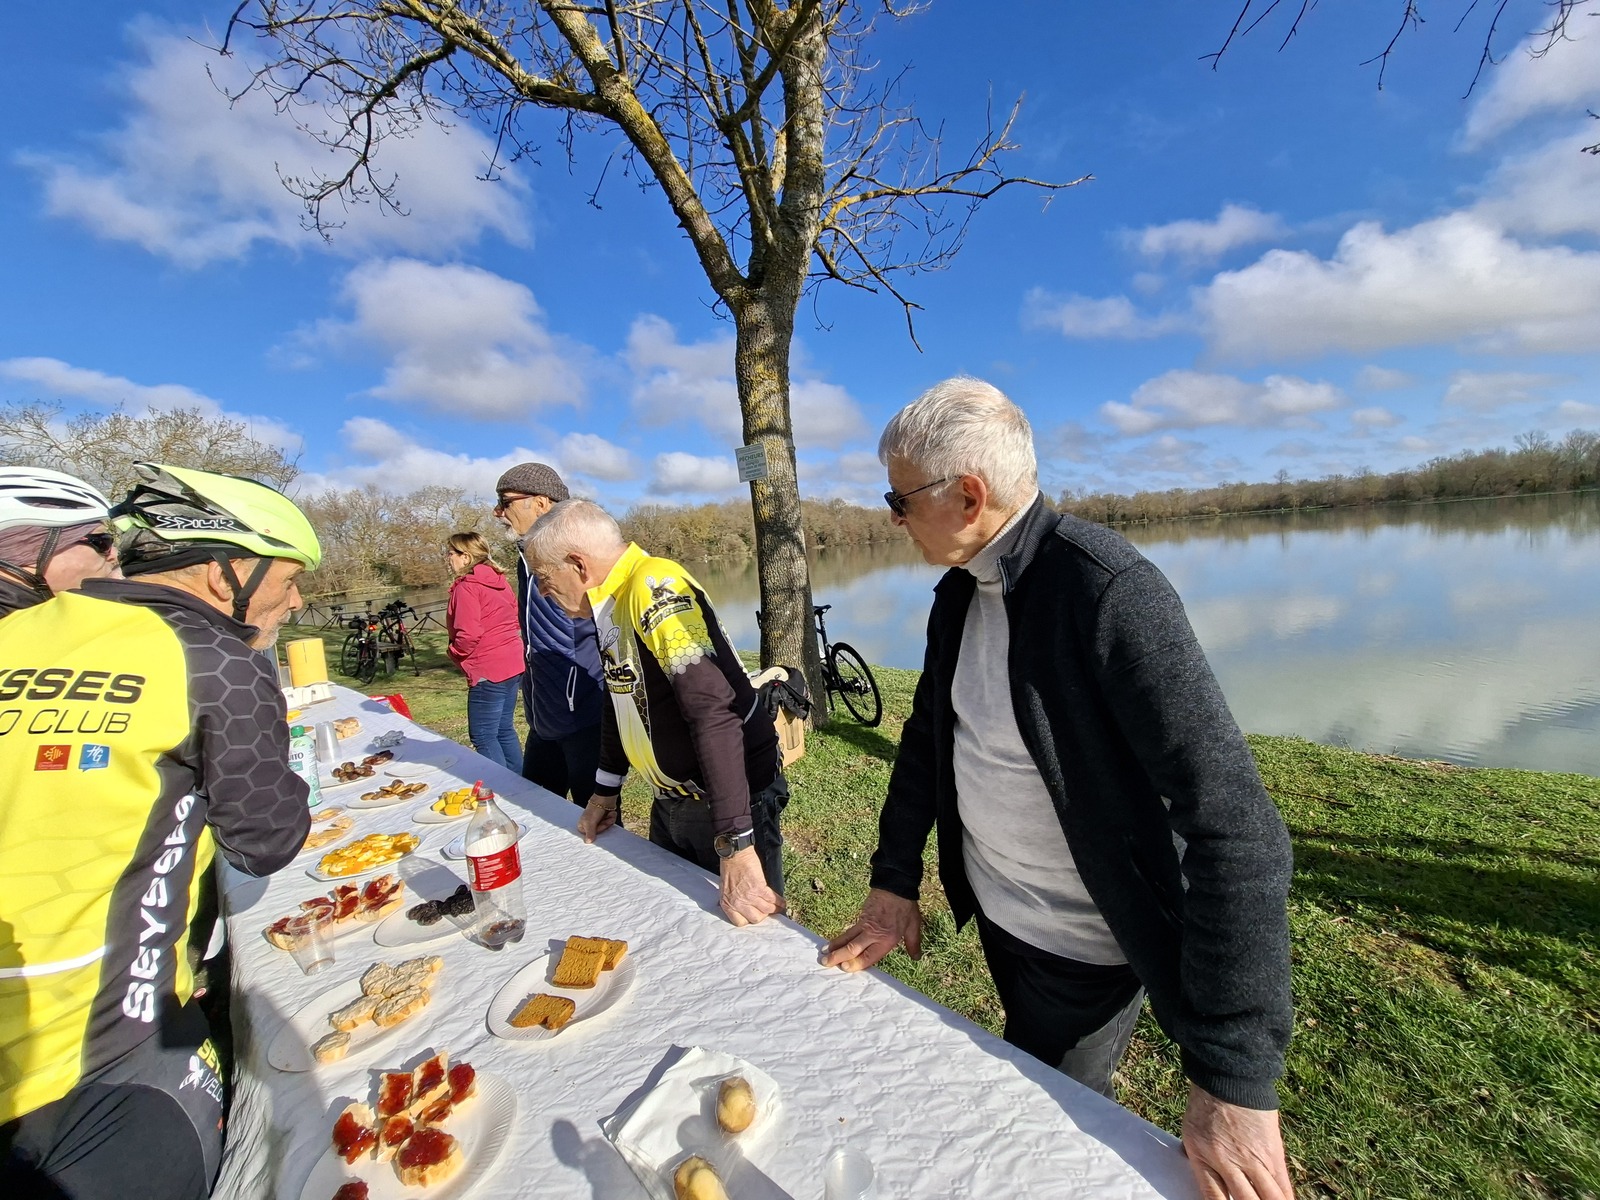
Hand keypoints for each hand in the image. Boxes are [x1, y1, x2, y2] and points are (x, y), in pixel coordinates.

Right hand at [577, 799, 617, 843]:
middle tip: (605, 819)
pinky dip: (612, 817)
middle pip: (600, 832)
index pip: (591, 835)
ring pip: (606, 827)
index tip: (598, 825)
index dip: (597, 830)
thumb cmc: (594, 810)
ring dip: (609, 820)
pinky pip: (611, 822)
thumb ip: (589, 833)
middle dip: (604, 825)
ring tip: (608, 815)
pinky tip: (610, 813)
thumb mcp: (590, 822)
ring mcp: (598, 822)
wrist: (605, 798)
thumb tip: (587, 842)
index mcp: (583, 826)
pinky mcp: (605, 818)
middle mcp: (590, 825)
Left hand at [719, 846, 783, 925]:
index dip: (749, 919)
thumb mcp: (725, 888)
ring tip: (778, 907)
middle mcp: (738, 903)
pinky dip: (779, 902)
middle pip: (755, 918)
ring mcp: (749, 896)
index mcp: (727, 904)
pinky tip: (783, 902)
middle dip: (763, 915)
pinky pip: (772, 899)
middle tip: (766, 911)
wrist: (735, 854)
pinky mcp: (759, 888)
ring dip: (774, 909)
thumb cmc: (729, 868)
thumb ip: (732, 900)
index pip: (739, 922)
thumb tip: (740, 907)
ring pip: (766, 910)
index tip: (754, 915)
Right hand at [820, 888, 921, 971]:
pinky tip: (834, 942)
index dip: (855, 964)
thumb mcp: (913, 926)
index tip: (844, 968)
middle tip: (825, 963)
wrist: (896, 885)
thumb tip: (916, 957)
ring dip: (834, 946)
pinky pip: (849, 929)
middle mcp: (873, 934)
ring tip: (824, 954)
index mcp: (887, 939)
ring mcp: (865, 924)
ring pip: (847, 938)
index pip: (868, 956)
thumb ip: (913, 943)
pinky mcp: (861, 916)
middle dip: (838, 957)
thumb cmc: (906, 906)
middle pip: (852, 948)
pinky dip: (840, 937)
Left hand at [1181, 1084, 1294, 1199]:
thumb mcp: (1191, 1134)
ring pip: (1271, 1199)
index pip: (1213, 1199)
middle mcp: (1230, 1164)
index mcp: (1204, 1159)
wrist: (1231, 1078)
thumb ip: (1199, 1162)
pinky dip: (1284, 1198)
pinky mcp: (1275, 1154)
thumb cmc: (1206, 1104)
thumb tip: (1206, 1184)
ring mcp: (1255, 1160)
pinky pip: (1284, 1187)